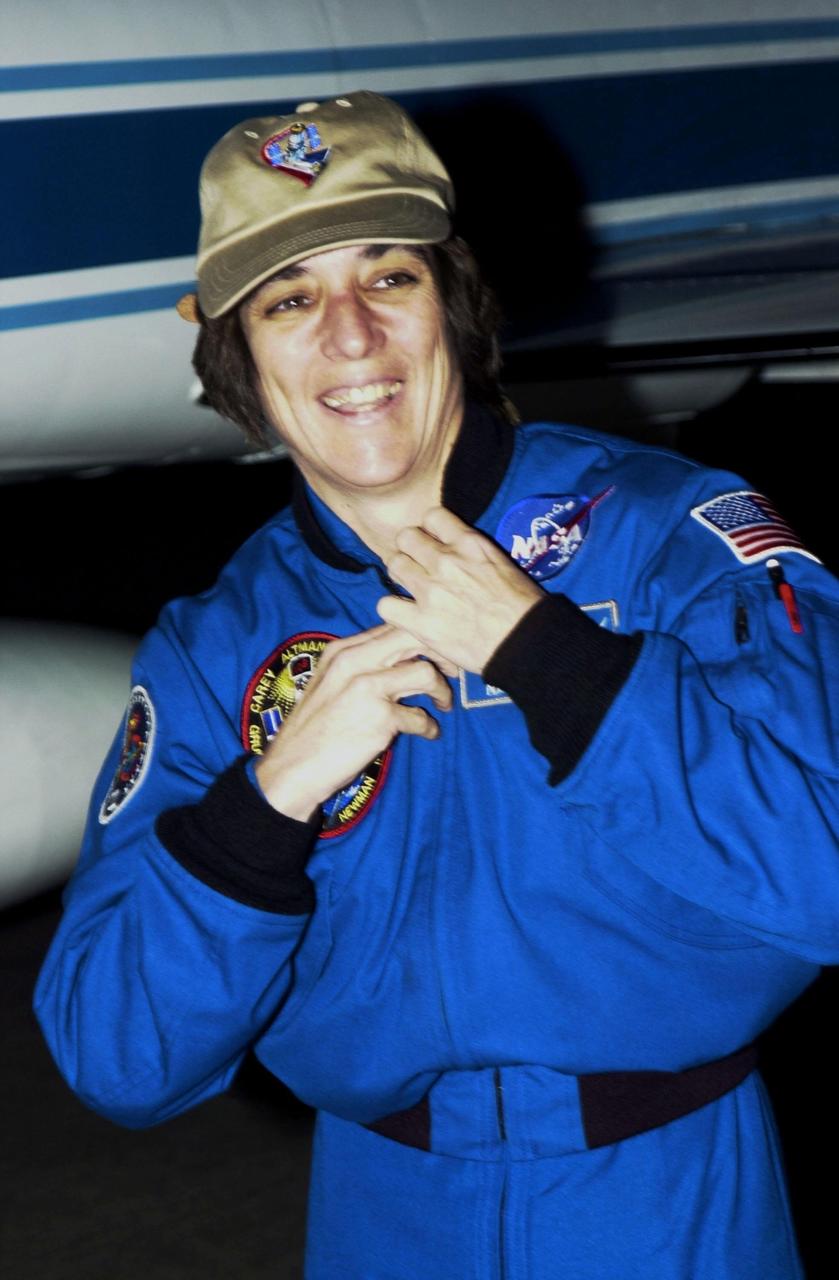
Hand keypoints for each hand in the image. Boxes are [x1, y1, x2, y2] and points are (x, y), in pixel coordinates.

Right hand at [254, 625, 452, 820]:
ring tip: (442, 705)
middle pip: (413, 638)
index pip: (392, 626)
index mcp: (342, 651)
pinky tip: (427, 734)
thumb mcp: (329, 684)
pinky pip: (420, 717)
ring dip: (441, 691)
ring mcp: (367, 688)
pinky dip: (429, 727)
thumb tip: (402, 659)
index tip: (435, 654)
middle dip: (440, 653)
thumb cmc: (313, 729)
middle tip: (451, 671)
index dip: (421, 637)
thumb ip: (360, 666)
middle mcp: (354, 662)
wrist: (292, 767)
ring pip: (425, 673)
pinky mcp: (380, 718)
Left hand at [376, 507, 543, 672]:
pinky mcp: (421, 622)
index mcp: (469, 543)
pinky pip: (386, 605)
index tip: (434, 543)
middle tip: (418, 567)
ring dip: (401, 575)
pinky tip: (406, 615)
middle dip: (410, 550)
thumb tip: (453, 550)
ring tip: (412, 589)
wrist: (526, 643)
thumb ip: (472, 552)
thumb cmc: (523, 607)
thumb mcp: (502, 563)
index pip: (432, 515)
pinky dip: (393, 609)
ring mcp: (430, 591)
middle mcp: (446, 561)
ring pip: (394, 565)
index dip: (430, 530)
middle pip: (406, 537)